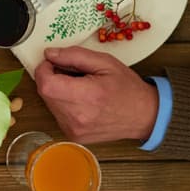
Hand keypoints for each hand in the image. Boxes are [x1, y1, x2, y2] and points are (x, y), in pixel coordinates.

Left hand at [34, 46, 158, 143]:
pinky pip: (57, 114)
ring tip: (79, 88)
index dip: (44, 69)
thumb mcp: (105, 62)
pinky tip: (81, 101)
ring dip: (57, 92)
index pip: (46, 84)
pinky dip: (63, 104)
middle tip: (71, 74)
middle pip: (45, 93)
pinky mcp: (74, 136)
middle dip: (51, 79)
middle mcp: (78, 117)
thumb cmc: (127, 88)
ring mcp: (75, 130)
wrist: (145, 116)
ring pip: (49, 103)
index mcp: (87, 96)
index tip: (53, 63)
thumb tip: (49, 54)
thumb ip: (74, 55)